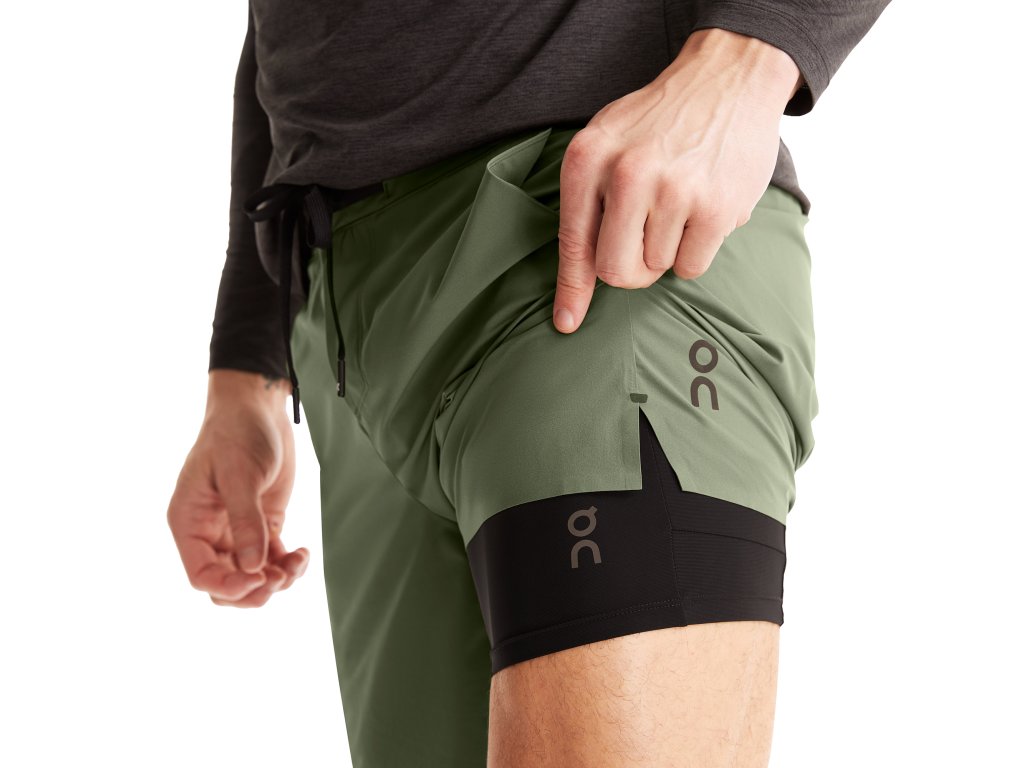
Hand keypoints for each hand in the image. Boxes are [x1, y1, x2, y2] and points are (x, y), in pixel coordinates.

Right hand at [167, 370, 309, 606]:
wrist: (258, 407)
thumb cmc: (237, 433)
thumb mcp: (239, 475)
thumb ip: (246, 521)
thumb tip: (254, 567)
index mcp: (190, 522)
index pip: (200, 574)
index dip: (228, 586)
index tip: (258, 578)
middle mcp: (209, 533)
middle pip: (225, 584)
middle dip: (254, 590)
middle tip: (281, 577)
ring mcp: (236, 531)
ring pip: (251, 577)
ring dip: (276, 580)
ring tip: (298, 562)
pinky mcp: (262, 525)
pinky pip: (270, 560)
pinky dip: (287, 565)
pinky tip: (303, 554)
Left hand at [552, 27, 803, 332]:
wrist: (728, 77)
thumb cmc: (659, 120)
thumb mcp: (606, 141)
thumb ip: (586, 201)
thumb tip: (579, 280)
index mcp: (588, 159)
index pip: (573, 242)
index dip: (571, 289)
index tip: (567, 323)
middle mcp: (626, 175)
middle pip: (615, 271)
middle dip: (630, 270)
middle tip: (645, 243)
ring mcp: (674, 191)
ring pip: (658, 269)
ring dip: (668, 249)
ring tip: (679, 203)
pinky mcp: (716, 208)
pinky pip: (692, 266)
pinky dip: (697, 249)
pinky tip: (703, 208)